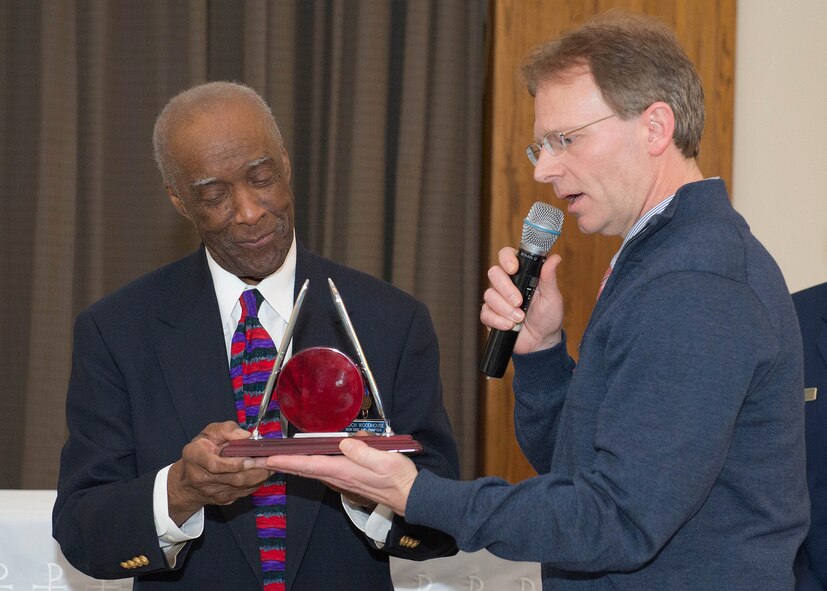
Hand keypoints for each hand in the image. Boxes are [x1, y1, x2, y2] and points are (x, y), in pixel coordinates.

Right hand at [167, 421, 271, 524]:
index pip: (216, 465)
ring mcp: (213, 492)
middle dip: (256, 470)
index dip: (236, 464)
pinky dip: (257, 482)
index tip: (251, 458)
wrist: (188, 481)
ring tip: (272, 464)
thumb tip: (246, 435)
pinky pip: (244, 492)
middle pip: (234, 479)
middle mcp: (202, 478)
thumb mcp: (209, 433)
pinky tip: (264, 472)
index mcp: (195, 457)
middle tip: (271, 460)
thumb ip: (227, 430)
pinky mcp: (223, 500)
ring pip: (242, 487)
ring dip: (260, 476)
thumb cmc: (202, 450)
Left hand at [265, 438, 417, 515]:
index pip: (309, 464)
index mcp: (344, 470)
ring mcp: (342, 481)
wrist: (411, 495)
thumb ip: (362, 451)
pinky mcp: (348, 480)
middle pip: (304, 470)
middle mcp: (339, 477)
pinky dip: (307, 467)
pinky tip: (305, 463)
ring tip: (276, 459)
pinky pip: (322, 472)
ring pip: (311, 471)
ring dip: (293, 466)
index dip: (287, 461)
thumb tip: (344, 442)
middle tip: (261, 459)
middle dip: (282, 464)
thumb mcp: (384, 459)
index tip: (268, 458)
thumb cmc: (398, 477)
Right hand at [480, 247, 564, 352]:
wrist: (541, 342)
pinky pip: (486, 313)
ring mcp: (497, 299)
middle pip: (494, 273)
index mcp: (521, 274)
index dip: (506, 259)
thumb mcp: (552, 297)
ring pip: (489, 295)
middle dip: (506, 289)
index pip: (506, 256)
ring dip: (505, 309)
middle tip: (519, 302)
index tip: (513, 269)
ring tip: (520, 318)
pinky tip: (510, 325)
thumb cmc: (548, 317)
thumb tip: (554, 258)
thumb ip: (549, 277)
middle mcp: (506, 284)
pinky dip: (498, 320)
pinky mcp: (490, 315)